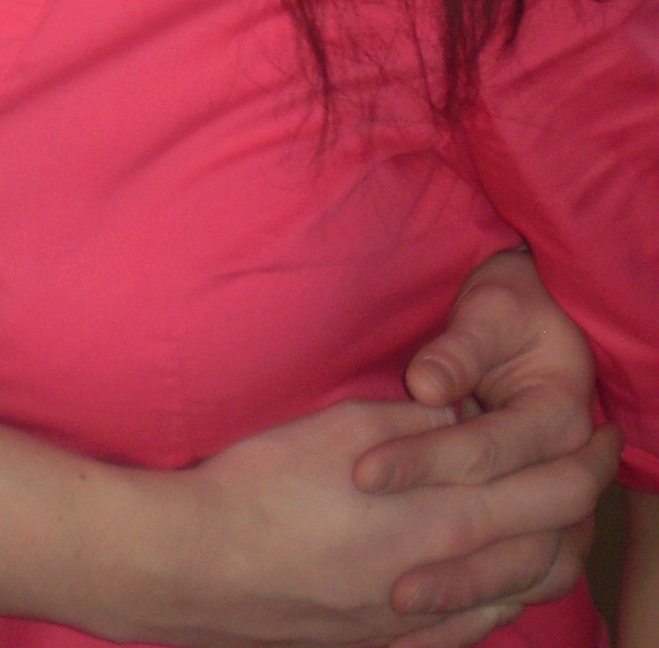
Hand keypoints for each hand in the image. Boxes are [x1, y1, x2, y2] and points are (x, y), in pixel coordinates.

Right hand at [146, 400, 602, 647]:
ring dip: (551, 553)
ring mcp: (418, 619)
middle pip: (547, 548)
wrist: (200, 564)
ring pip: (518, 594)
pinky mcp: (388, 641)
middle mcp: (443, 577)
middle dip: (581, 503)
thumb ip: (420, 422)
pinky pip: (475, 628)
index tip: (600, 431)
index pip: (547, 492)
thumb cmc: (265, 483)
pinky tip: (501, 578)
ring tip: (558, 517)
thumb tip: (468, 412)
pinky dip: (506, 598)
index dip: (585, 461)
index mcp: (440, 517)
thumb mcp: (346, 426)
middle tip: (592, 464)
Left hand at [351, 250, 612, 622]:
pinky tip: (424, 618)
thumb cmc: (511, 314)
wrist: (544, 325)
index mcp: (558, 413)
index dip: (427, 461)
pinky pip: (524, 583)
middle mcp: (568, 467)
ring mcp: (565, 506)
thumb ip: (457, 353)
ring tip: (400, 601)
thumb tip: (424, 385)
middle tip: (380, 565)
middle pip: (514, 526)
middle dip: (445, 549)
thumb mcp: (489, 315)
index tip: (363, 473)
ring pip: (527, 569)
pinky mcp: (545, 526)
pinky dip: (480, 606)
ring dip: (465, 589)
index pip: (488, 450)